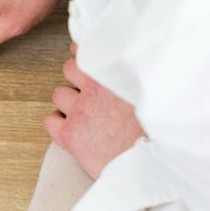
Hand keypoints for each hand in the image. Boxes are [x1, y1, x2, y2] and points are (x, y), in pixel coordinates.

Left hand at [45, 53, 143, 178]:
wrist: (154, 163)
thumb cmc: (159, 132)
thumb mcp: (155, 91)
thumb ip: (139, 75)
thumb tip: (143, 66)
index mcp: (115, 71)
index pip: (87, 47)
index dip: (85, 54)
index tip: (88, 60)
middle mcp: (94, 86)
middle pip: (69, 68)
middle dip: (76, 79)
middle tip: (89, 93)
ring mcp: (80, 110)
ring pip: (59, 94)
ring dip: (68, 102)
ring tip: (83, 114)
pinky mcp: (70, 134)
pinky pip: (49, 121)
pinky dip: (57, 125)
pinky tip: (72, 131)